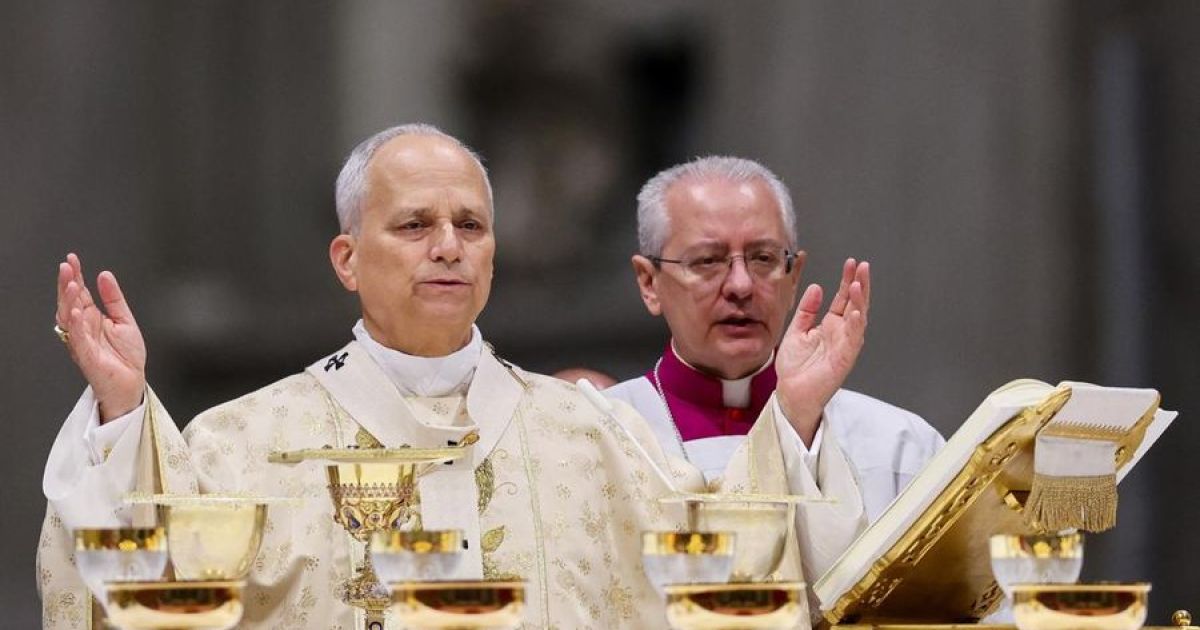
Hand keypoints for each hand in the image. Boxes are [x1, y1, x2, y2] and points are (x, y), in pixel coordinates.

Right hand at [55, 253, 146, 421]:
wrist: (133, 382)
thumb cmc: (127, 356)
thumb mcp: (125, 320)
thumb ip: (114, 298)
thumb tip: (105, 275)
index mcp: (92, 318)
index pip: (80, 293)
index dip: (75, 276)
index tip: (72, 259)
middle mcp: (83, 328)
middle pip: (70, 302)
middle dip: (67, 284)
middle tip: (66, 267)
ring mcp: (82, 341)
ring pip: (69, 318)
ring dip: (69, 301)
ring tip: (72, 284)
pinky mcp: (86, 355)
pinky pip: (78, 338)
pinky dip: (76, 325)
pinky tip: (75, 311)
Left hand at [775, 258, 869, 445]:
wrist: (790, 392)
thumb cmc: (795, 367)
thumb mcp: (797, 330)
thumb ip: (806, 310)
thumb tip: (816, 287)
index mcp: (831, 326)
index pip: (843, 298)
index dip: (848, 281)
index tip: (851, 262)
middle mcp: (841, 334)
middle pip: (855, 305)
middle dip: (860, 285)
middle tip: (863, 266)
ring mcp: (845, 346)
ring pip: (858, 320)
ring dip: (860, 302)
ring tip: (859, 284)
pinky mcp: (843, 360)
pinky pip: (852, 341)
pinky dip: (855, 326)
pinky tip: (856, 312)